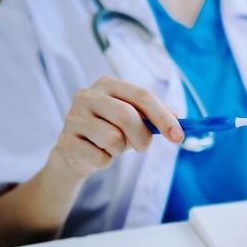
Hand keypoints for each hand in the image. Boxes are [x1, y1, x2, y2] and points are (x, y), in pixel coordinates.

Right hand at [55, 76, 184, 177]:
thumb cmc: (111, 129)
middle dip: (143, 137)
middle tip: (143, 147)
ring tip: (113, 147)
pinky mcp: (65, 141)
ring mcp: (73, 117)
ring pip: (113, 139)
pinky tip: (98, 154)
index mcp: (109, 84)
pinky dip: (106, 161)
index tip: (178, 136)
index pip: (142, 96)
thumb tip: (181, 120)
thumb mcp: (134, 118)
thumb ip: (155, 116)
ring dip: (121, 150)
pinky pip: (100, 157)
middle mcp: (88, 95)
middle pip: (127, 116)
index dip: (163, 117)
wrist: (75, 150)